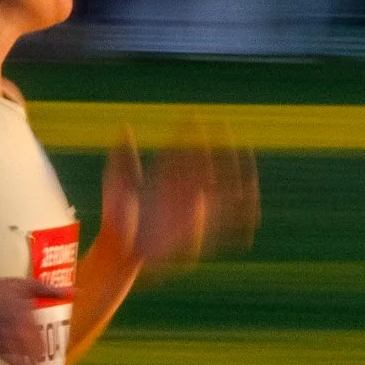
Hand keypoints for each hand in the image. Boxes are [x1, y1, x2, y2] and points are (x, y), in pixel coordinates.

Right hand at [0, 274, 65, 364]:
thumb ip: (47, 289)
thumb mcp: (20, 284)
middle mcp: (21, 329)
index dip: (56, 350)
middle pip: (41, 354)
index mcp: (30, 314)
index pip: (51, 338)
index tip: (58, 356)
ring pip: (29, 364)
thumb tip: (74, 292)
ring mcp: (8, 340)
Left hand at [100, 123, 258, 272]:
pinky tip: (250, 199)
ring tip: (247, 156)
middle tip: (226, 128)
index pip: (178, 149)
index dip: (187, 133)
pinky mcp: (196, 222)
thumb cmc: (114, 217)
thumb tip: (126, 128)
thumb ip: (123, 158)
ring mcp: (189, 204)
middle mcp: (178, 187)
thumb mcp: (116, 184)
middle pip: (201, 162)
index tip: (194, 116)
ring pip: (216, 183)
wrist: (120, 248)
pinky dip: (236, 208)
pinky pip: (219, 214)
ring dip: (231, 170)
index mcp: (160, 175)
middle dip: (214, 145)